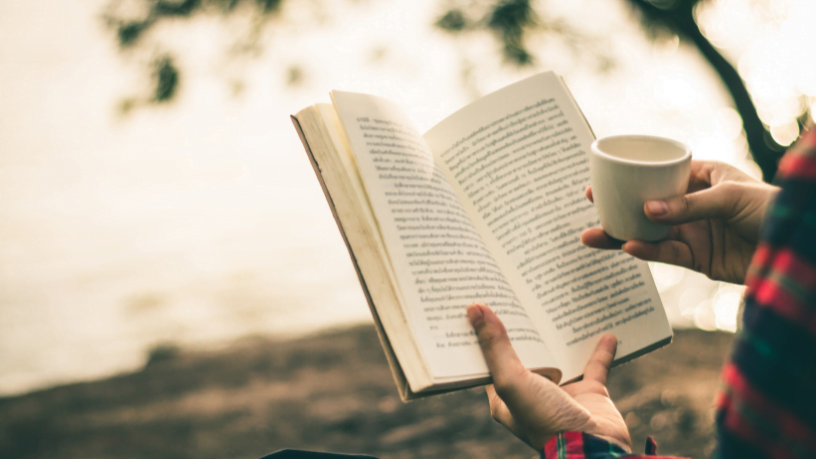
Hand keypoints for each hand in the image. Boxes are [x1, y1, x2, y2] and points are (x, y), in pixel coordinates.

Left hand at [467, 303, 629, 451]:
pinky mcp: (589, 392)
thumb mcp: (512, 381)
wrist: (594, 448)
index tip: (478, 305)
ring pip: (559, 355)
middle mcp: (531, 393)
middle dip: (524, 327)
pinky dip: (600, 349)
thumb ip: (495, 347)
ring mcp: (562, 392)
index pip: (488, 360)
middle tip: (517, 293)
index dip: (483, 335)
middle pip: (526, 353)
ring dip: (560, 334)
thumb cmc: (545, 420)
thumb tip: (474, 310)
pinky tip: (606, 331)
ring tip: (557, 302)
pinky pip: (595, 365)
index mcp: (504, 396)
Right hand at [582, 160, 778, 283]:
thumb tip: (647, 210)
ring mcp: (694, 232)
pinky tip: (629, 247)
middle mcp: (694, 204)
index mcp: (703, 178)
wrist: (797, 252)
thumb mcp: (731, 197)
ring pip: (650, 233)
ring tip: (593, 236)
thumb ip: (689, 205)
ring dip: (622, 234)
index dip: (631, 176)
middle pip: (647, 205)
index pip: (660, 174)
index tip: (603, 178)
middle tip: (590, 206)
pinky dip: (647, 252)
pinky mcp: (698, 259)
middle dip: (617, 207)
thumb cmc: (774, 209)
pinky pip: (667, 255)